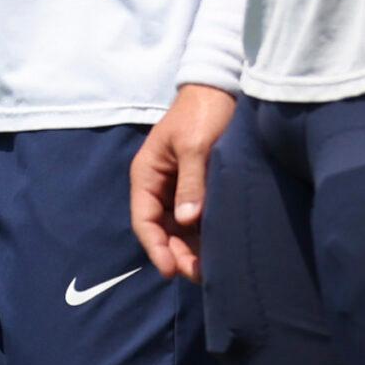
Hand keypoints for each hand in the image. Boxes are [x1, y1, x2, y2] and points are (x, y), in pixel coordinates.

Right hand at [131, 85, 236, 281]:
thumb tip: (188, 220)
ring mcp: (178, 188)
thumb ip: (191, 182)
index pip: (144, 220)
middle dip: (177, 254)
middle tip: (200, 275)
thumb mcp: (195, 145)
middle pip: (162, 230)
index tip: (172, 270)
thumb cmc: (202, 113)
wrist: (220, 89)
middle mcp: (159, 185)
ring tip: (211, 269)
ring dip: (191, 249)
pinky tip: (217, 249)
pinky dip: (203, 236)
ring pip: (179, 229)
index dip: (156, 248)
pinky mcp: (197, 188)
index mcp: (148, 173)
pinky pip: (195, 219)